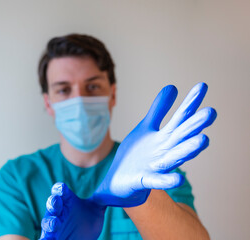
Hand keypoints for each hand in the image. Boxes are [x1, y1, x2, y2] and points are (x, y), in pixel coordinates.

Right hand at [39, 182, 105, 239]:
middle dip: (53, 203)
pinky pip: (44, 239)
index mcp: (66, 199)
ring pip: (47, 222)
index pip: (60, 190)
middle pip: (52, 204)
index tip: (62, 189)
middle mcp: (57, 211)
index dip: (60, 189)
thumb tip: (113, 190)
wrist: (86, 235)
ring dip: (49, 223)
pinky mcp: (50, 238)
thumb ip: (101, 200)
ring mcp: (52, 225)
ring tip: (55, 225)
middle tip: (56, 205)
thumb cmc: (89, 219)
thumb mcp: (97, 209)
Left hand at [92, 82, 216, 206]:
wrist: (119, 181)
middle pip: (181, 136)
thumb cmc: (136, 154)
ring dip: (188, 150)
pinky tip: (178, 179)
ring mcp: (157, 166)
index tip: (201, 86)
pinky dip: (167, 180)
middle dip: (194, 125)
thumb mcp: (145, 127)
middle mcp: (165, 150)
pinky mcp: (145, 180)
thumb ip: (158, 110)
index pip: (180, 118)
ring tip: (203, 141)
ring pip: (174, 157)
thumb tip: (172, 87)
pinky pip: (157, 181)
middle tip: (210, 112)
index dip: (189, 103)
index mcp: (164, 137)